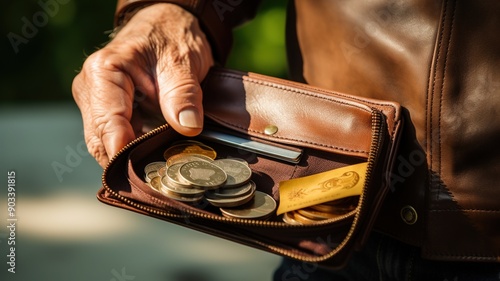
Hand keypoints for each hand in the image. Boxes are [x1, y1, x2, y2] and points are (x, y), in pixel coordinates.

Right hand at [72, 4, 213, 166]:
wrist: (166, 26)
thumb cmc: (171, 37)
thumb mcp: (183, 61)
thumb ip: (183, 93)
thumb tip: (188, 127)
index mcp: (104, 72)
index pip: (108, 122)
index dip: (123, 151)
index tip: (142, 173)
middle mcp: (91, 89)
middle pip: (100, 140)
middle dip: (125, 162)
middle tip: (156, 180)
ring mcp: (97, 103)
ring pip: (105, 144)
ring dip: (128, 160)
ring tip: (158, 172)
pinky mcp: (108, 112)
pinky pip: (115, 140)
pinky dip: (131, 153)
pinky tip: (153, 160)